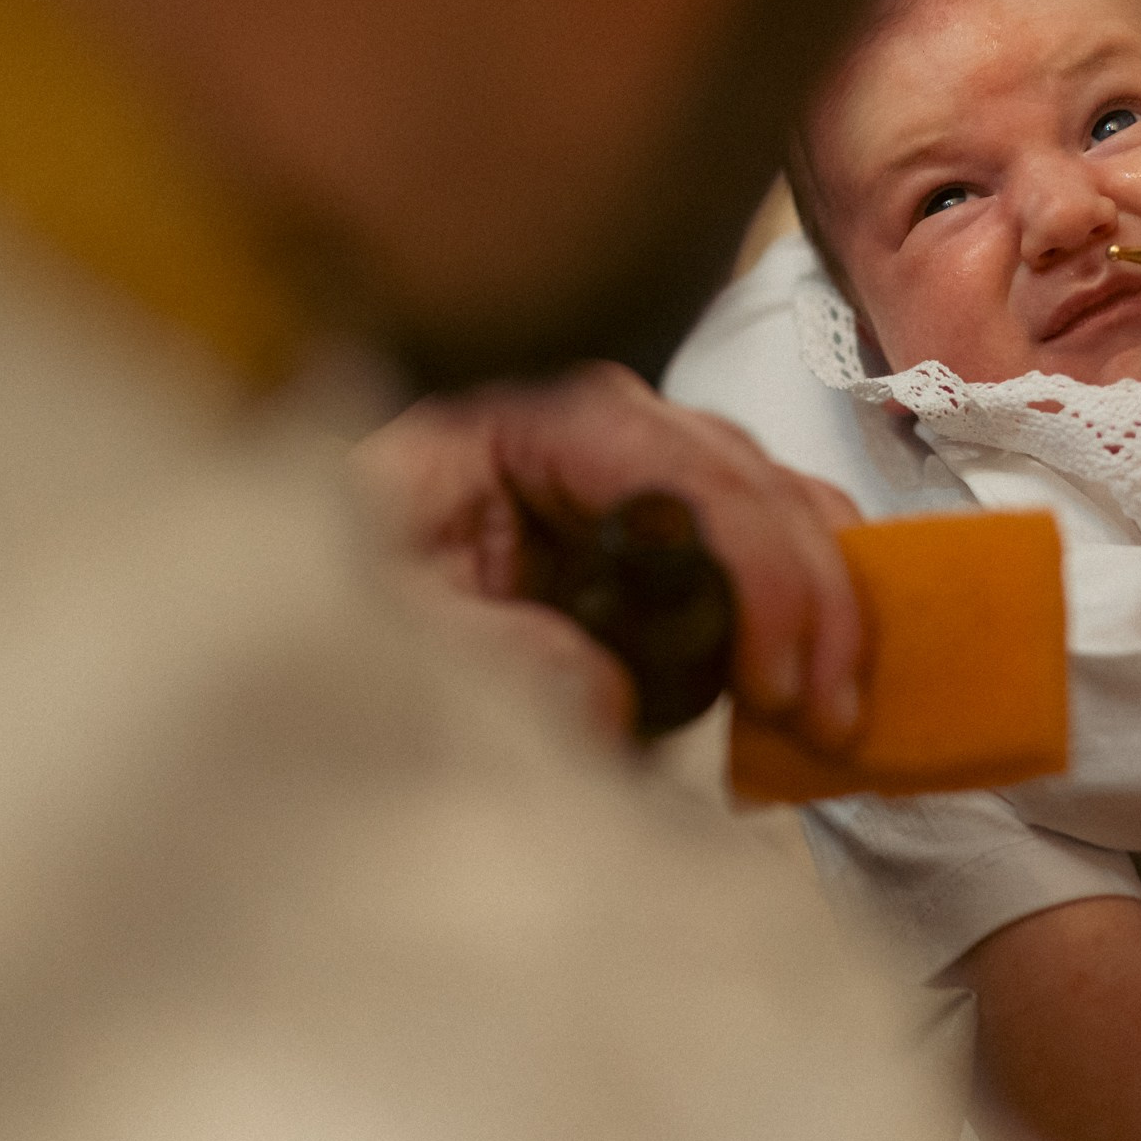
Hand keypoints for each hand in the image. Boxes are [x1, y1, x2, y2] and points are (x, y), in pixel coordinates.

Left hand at [355, 362, 865, 743]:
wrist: (310, 617)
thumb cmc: (340, 594)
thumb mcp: (386, 629)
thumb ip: (488, 655)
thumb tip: (609, 697)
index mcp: (526, 424)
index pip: (679, 466)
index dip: (754, 570)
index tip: (774, 682)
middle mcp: (598, 428)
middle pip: (751, 479)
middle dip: (809, 598)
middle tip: (823, 716)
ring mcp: (639, 469)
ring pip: (777, 502)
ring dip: (823, 604)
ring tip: (830, 712)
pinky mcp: (661, 525)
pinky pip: (763, 542)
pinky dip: (805, 603)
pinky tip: (817, 675)